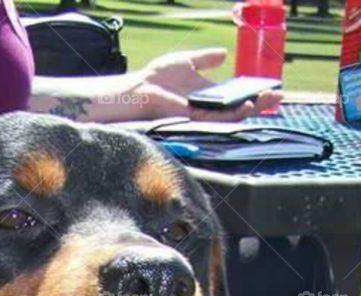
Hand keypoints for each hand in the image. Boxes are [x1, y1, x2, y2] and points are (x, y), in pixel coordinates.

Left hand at [131, 49, 281, 121]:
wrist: (141, 87)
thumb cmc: (159, 77)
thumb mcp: (188, 62)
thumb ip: (206, 59)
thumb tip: (224, 54)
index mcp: (208, 94)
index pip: (236, 94)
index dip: (253, 91)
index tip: (269, 85)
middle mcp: (208, 106)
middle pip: (239, 106)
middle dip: (259, 102)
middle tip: (277, 95)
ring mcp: (203, 113)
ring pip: (232, 115)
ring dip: (252, 108)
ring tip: (269, 100)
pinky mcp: (195, 117)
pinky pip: (218, 118)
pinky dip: (234, 113)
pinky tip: (248, 106)